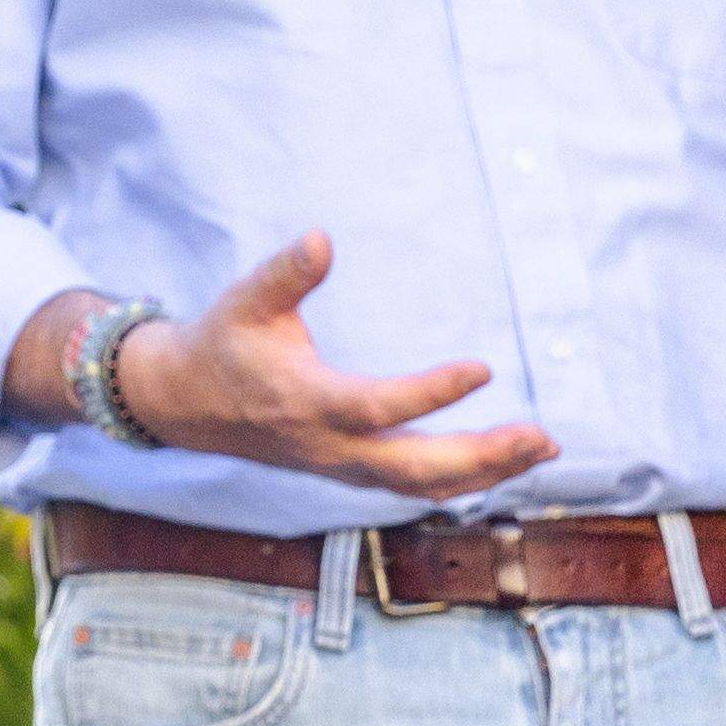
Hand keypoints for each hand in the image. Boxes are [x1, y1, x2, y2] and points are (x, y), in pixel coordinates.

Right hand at [114, 238, 557, 499]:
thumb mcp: (244, 301)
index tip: (482, 367)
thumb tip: (322, 239)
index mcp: (306, 402)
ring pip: (422, 485)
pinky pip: (415, 486)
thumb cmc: (223, 343)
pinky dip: (465, 479)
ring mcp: (341, 465)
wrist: (184, 403)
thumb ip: (286, 273)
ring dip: (487, 471)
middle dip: (483, 456)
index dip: (432, 392)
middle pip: (415, 469)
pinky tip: (504, 461)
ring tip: (541, 447)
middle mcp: (329, 445)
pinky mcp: (350, 470)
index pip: (378, 406)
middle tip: (541, 435)